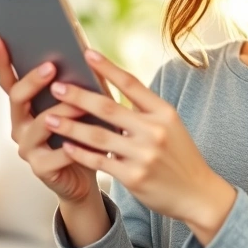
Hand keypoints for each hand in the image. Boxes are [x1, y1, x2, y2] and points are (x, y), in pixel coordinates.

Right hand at [0, 38, 98, 204]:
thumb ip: (77, 83)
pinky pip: (56, 155)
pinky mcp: (40, 168)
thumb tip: (84, 50)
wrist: (86, 175)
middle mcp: (19, 126)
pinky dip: (73, 146)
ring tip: (81, 103)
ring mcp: (27, 148)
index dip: (3, 62)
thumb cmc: (83, 132)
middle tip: (51, 66)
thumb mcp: (81, 104)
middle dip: (33, 81)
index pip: (8, 82)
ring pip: (41, 124)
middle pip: (17, 98)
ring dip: (62, 111)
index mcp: (24, 108)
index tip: (2, 39)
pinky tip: (87, 140)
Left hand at [45, 49, 236, 242]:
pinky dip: (80, 153)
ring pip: (97, 136)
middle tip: (56, 87)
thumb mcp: (171, 126)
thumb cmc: (180, 156)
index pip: (131, 84)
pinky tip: (65, 146)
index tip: (87, 53)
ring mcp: (144, 155)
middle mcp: (154, 131)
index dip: (107, 68)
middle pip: (108, 108)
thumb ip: (144, 110)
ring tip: (48, 119)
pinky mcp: (133, 177)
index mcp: (164, 112)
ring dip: (70, 126)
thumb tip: (112, 88)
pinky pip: (99, 162)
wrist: (198, 195)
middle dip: (78, 97)